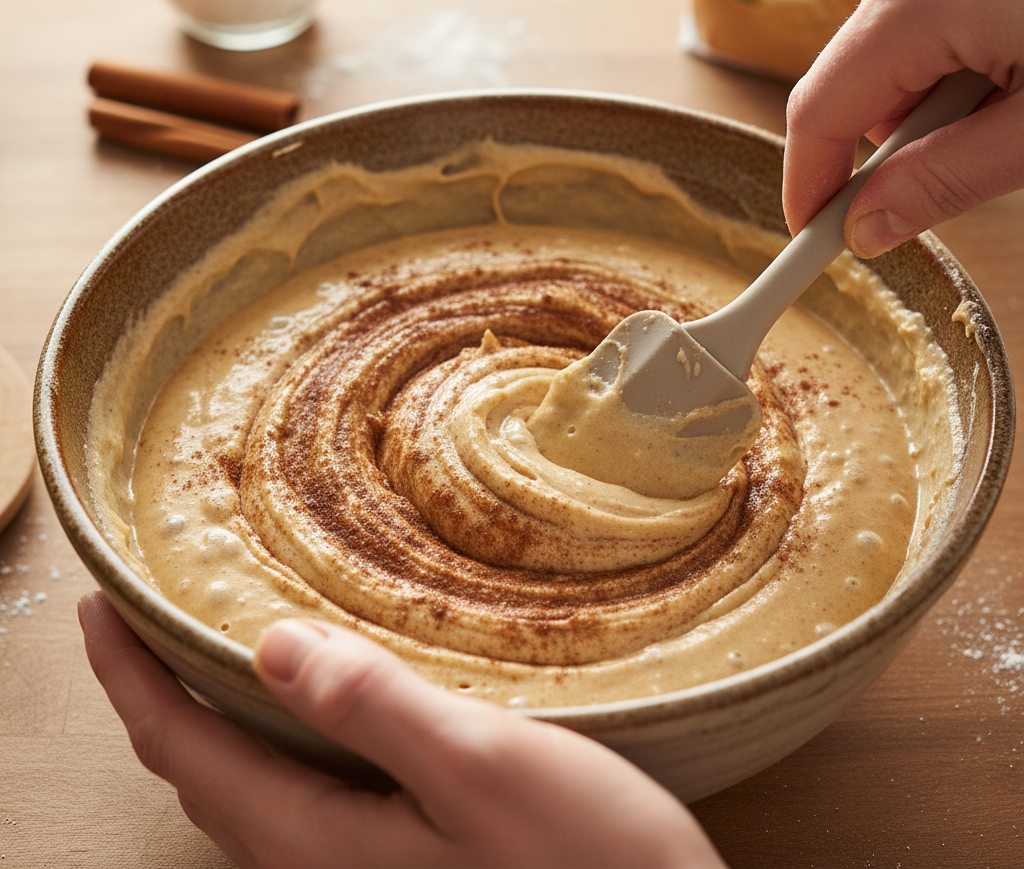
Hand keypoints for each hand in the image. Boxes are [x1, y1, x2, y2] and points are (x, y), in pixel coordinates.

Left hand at [78, 592, 726, 868]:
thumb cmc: (587, 865)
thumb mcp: (483, 768)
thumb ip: (374, 709)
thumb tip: (272, 646)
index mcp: (321, 840)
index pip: (185, 751)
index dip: (129, 678)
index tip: (100, 607)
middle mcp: (320, 867)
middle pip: (200, 776)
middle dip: (154, 696)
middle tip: (140, 621)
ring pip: (246, 790)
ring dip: (208, 718)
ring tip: (205, 651)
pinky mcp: (397, 863)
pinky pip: (295, 796)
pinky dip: (270, 740)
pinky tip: (306, 709)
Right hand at [782, 0, 1023, 256]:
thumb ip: (944, 181)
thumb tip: (867, 228)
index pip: (819, 114)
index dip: (809, 187)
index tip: (815, 244)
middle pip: (852, 85)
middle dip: (895, 143)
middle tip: (976, 162)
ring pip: (889, 56)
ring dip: (934, 102)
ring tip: (1021, 98)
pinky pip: (922, 19)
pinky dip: (955, 62)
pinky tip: (1019, 58)